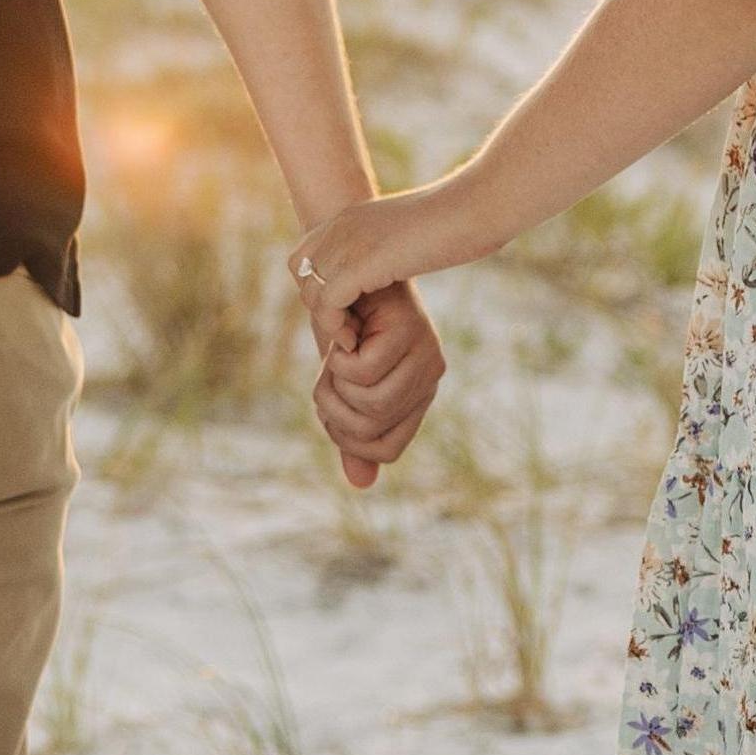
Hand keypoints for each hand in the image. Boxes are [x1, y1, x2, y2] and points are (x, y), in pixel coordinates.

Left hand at [291, 177, 489, 347]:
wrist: (475, 207)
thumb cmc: (458, 221)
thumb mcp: (407, 230)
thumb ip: (385, 243)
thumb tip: (387, 258)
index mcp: (351, 216)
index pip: (304, 254)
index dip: (317, 285)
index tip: (348, 309)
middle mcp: (342, 225)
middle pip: (301, 272)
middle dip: (319, 305)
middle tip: (350, 327)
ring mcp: (349, 242)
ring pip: (310, 290)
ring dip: (328, 321)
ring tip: (355, 338)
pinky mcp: (362, 263)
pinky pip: (327, 303)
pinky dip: (337, 326)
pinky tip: (359, 338)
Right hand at [308, 275, 444, 486]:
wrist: (343, 271)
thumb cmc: (343, 325)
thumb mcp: (342, 384)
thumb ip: (351, 431)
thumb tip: (362, 483)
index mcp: (418, 394)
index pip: (386, 450)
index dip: (346, 438)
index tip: (331, 406)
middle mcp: (430, 376)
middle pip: (371, 431)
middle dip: (332, 410)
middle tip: (325, 376)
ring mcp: (425, 353)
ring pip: (368, 403)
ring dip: (333, 383)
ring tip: (334, 354)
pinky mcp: (411, 330)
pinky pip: (361, 371)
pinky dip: (338, 358)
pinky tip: (341, 333)